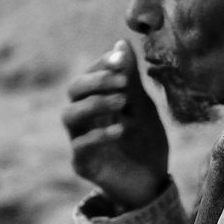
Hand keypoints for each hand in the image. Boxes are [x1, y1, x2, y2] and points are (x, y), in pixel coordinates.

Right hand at [62, 39, 168, 209]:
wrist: (153, 181)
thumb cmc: (145, 141)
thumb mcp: (143, 105)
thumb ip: (130, 77)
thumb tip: (121, 42)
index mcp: (98, 101)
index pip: (89, 75)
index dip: (101, 64)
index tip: (120, 58)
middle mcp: (85, 118)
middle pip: (73, 91)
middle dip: (96, 81)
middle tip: (122, 81)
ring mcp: (81, 141)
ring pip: (70, 115)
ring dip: (95, 104)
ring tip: (122, 102)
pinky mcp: (83, 165)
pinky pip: (80, 147)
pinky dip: (98, 135)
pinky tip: (120, 130)